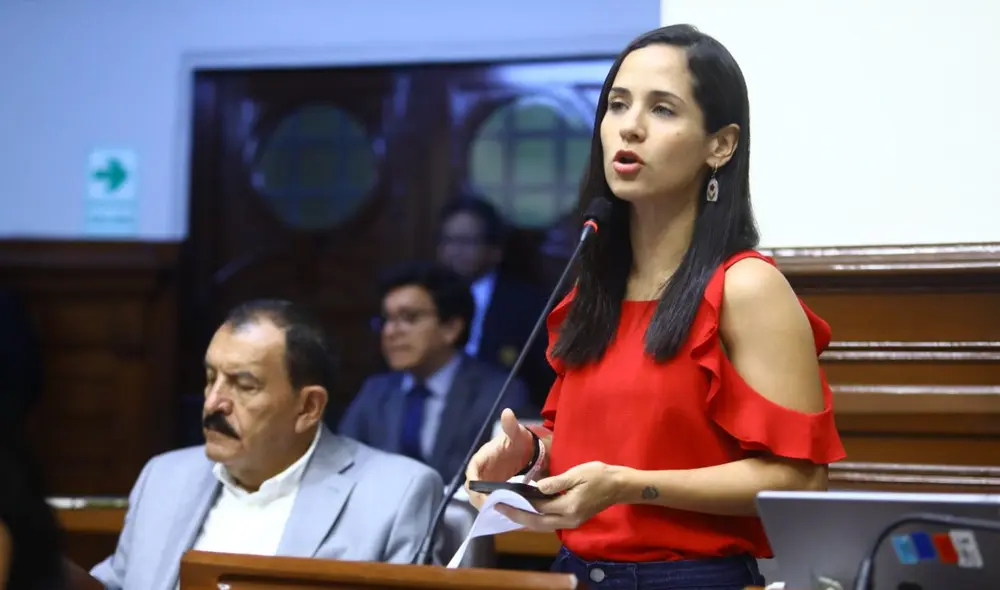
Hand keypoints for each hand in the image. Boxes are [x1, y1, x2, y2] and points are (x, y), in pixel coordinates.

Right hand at [464, 409, 533, 509]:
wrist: (525, 448)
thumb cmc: (518, 439)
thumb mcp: (517, 433)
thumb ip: (511, 425)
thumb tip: (507, 412)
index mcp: (483, 457)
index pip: (472, 470)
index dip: (473, 482)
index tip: (480, 492)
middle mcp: (481, 470)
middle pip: (473, 488)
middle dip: (479, 499)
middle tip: (491, 509)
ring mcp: (486, 480)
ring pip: (479, 496)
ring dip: (486, 505)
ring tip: (498, 513)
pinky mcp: (493, 487)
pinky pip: (489, 499)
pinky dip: (494, 506)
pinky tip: (504, 512)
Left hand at [496, 461, 623, 530]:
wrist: (619, 486)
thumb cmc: (599, 475)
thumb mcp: (578, 473)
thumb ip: (556, 482)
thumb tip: (536, 488)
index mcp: (569, 506)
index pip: (538, 508)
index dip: (519, 504)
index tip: (503, 498)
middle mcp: (569, 519)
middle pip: (537, 523)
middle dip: (516, 517)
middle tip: (498, 508)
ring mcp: (571, 522)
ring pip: (542, 526)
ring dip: (524, 520)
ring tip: (507, 511)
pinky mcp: (573, 520)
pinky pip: (549, 523)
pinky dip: (535, 518)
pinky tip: (526, 511)